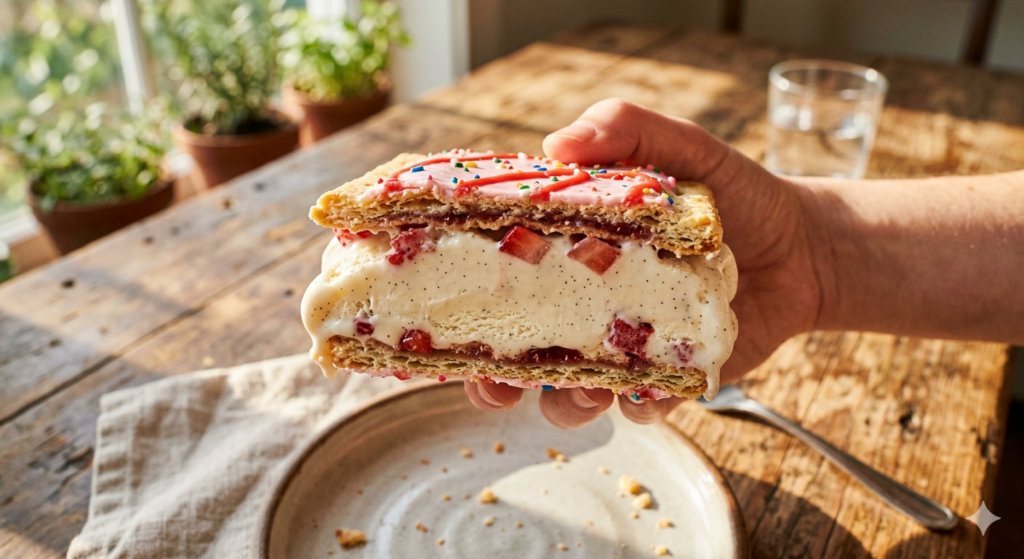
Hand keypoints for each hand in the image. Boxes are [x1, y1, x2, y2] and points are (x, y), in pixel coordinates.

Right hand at [466, 99, 823, 427]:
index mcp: (569, 249)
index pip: (499, 274)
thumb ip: (624, 130)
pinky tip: (643, 394)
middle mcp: (584, 303)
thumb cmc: (732, 191)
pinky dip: (633, 408)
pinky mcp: (667, 377)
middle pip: (516, 352)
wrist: (803, 246)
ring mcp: (623, 344)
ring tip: (580, 392)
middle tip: (491, 383)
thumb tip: (554, 145)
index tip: (435, 310)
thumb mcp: (681, 147)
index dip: (460, 294)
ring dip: (561, 401)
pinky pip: (637, 406)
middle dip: (491, 379)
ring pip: (568, 391)